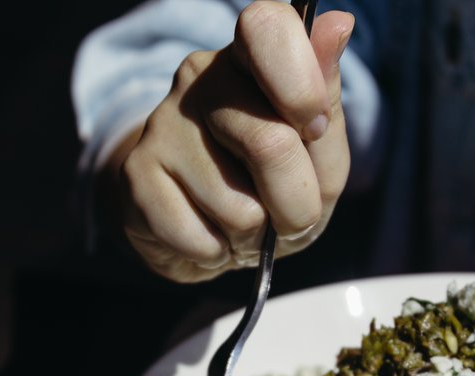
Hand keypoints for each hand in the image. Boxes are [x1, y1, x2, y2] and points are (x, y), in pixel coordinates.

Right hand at [113, 2, 353, 281]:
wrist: (207, 237)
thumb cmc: (274, 188)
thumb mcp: (320, 156)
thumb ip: (327, 101)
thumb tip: (338, 24)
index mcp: (250, 57)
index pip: (268, 26)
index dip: (301, 84)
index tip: (313, 128)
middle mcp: (199, 78)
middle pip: (269, 142)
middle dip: (295, 200)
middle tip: (287, 208)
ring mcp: (161, 124)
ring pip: (237, 205)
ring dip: (254, 232)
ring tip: (242, 220)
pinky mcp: (136, 175)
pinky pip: (199, 236)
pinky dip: (217, 251)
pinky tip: (208, 232)